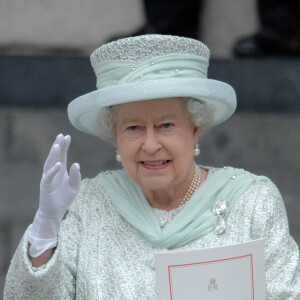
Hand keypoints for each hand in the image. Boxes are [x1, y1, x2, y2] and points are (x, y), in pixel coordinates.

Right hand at [28, 134, 80, 256]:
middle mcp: (54, 172)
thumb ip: (76, 176)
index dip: (65, 146)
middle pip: (56, 156)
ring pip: (50, 163)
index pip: (63, 155)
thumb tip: (76, 164)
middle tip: (61, 136)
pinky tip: (58, 164)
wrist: (55, 212)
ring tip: (57, 145)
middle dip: (58, 146)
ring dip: (54, 155)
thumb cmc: (65, 198)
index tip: (67, 136)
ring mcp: (49, 178)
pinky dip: (53, 170)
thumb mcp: (75, 186)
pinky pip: (49, 176)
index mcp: (62, 170)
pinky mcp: (46, 186)